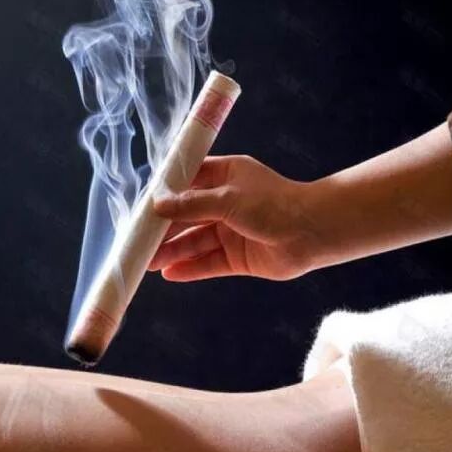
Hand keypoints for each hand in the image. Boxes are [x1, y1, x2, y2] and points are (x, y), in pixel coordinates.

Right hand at [149, 155, 316, 280]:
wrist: (314, 232)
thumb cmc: (273, 203)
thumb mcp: (228, 198)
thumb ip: (192, 204)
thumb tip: (157, 206)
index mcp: (224, 177)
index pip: (185, 184)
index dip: (163, 196)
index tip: (140, 209)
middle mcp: (225, 204)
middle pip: (186, 217)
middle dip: (163, 230)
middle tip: (138, 242)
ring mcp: (231, 232)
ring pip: (195, 242)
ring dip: (172, 251)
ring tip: (146, 262)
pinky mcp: (237, 257)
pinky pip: (208, 263)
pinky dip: (190, 269)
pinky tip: (169, 273)